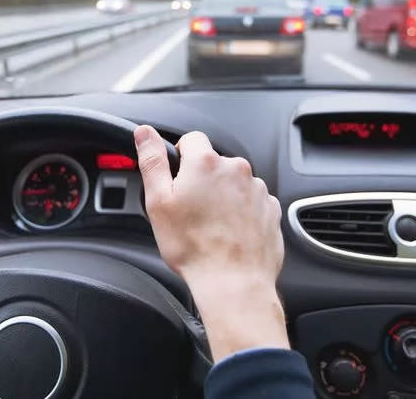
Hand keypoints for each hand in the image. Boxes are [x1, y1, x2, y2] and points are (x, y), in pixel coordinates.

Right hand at [134, 125, 288, 361]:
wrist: (234, 282)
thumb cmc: (194, 247)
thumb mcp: (158, 202)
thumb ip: (152, 161)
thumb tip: (145, 133)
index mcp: (206, 162)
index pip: (192, 139)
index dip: (180, 157)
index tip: (177, 180)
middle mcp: (236, 169)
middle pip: (214, 163)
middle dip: (202, 181)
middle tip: (190, 211)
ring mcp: (257, 189)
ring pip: (234, 183)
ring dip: (223, 196)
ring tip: (211, 226)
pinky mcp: (270, 209)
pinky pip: (252, 202)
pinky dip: (241, 212)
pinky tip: (229, 233)